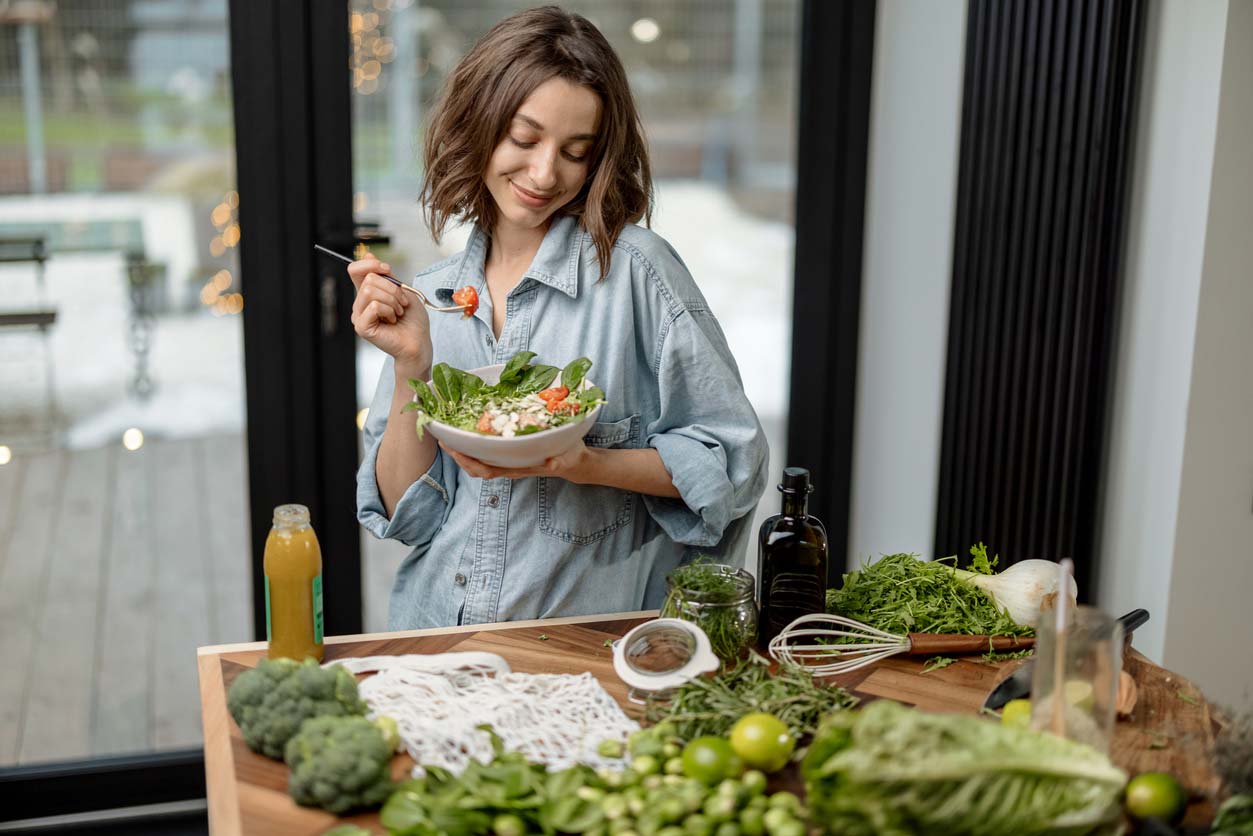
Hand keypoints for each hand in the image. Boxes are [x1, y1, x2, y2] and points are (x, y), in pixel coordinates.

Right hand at [348, 254, 431, 372]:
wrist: (419, 342)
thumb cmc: (413, 320)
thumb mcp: (402, 290)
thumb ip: (385, 275)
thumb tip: (368, 255)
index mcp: (368, 294)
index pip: (356, 270)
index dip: (370, 264)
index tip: (387, 269)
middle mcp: (360, 304)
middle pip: (369, 278)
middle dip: (392, 289)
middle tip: (401, 304)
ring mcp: (359, 316)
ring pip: (370, 291)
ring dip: (392, 300)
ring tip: (398, 312)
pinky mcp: (361, 327)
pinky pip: (373, 306)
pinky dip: (388, 310)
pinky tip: (392, 320)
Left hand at [439, 440, 590, 481]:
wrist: (572, 461)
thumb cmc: (568, 458)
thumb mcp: (567, 458)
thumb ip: (560, 462)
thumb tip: (552, 463)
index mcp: (517, 468)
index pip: (486, 470)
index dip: (469, 462)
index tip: (455, 450)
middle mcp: (508, 466)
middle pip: (475, 466)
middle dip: (457, 455)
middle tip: (441, 438)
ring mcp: (506, 461)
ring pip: (476, 460)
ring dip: (460, 450)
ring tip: (448, 434)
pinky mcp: (508, 453)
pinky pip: (484, 451)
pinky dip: (472, 443)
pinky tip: (467, 429)